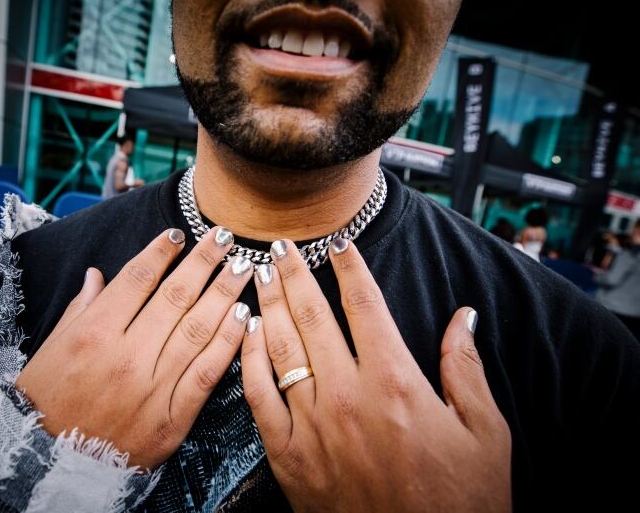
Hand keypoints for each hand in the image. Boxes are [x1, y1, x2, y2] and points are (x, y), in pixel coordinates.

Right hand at [16, 227, 253, 468]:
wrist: (50, 468)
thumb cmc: (46, 405)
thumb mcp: (49, 351)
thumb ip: (81, 310)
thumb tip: (97, 274)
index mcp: (94, 333)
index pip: (138, 279)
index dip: (162, 251)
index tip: (180, 234)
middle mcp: (127, 355)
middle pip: (176, 296)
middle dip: (204, 262)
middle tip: (225, 237)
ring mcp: (153, 386)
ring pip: (198, 329)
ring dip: (225, 293)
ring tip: (243, 267)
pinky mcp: (172, 417)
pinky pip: (207, 373)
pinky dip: (228, 342)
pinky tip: (244, 317)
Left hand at [242, 239, 511, 511]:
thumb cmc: (460, 500)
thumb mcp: (483, 431)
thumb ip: (464, 367)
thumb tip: (463, 317)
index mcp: (396, 382)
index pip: (364, 305)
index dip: (349, 267)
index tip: (337, 243)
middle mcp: (348, 395)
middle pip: (312, 317)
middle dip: (293, 274)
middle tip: (280, 245)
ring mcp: (313, 425)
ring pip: (281, 349)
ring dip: (267, 306)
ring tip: (257, 274)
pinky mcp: (288, 456)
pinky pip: (259, 398)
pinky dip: (249, 361)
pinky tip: (246, 335)